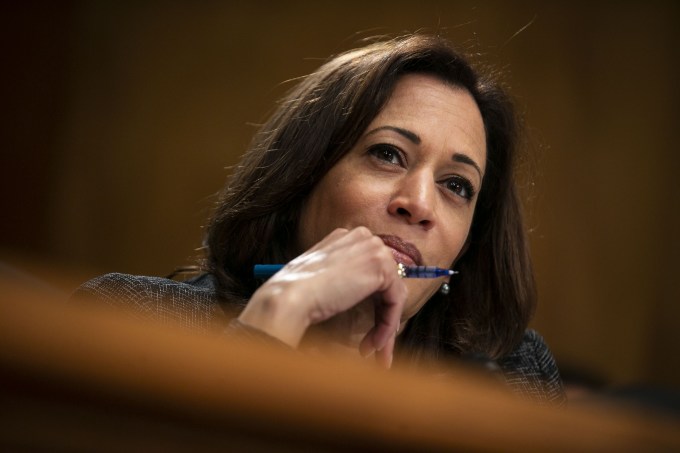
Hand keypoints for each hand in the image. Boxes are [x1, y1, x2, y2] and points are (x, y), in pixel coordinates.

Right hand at [237, 227, 406, 366]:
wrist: (289, 297)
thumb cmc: (295, 294)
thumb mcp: (322, 279)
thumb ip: (344, 279)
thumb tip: (364, 298)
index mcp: (346, 238)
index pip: (371, 271)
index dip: (373, 303)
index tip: (366, 328)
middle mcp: (362, 237)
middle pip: (386, 282)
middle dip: (383, 317)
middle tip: (375, 345)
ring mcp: (373, 249)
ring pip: (393, 294)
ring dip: (385, 326)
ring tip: (373, 350)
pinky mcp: (381, 267)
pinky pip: (395, 301)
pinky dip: (387, 325)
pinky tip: (374, 343)